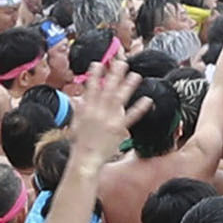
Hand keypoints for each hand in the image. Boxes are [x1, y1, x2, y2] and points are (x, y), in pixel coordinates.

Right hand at [60, 43, 131, 159]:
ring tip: (135, 75)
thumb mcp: (75, 123)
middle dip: (114, 75)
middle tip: (121, 63)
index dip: (94, 75)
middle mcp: (98, 112)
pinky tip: (147, 100)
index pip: (91, 88)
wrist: (85, 159)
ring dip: (128, 86)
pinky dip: (140, 108)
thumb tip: (78, 98)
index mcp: (86, 109)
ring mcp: (109, 120)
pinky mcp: (119, 129)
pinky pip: (131, 117)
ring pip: (119, 99)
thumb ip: (78, 109)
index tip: (98, 63)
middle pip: (107, 90)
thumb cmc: (79, 144)